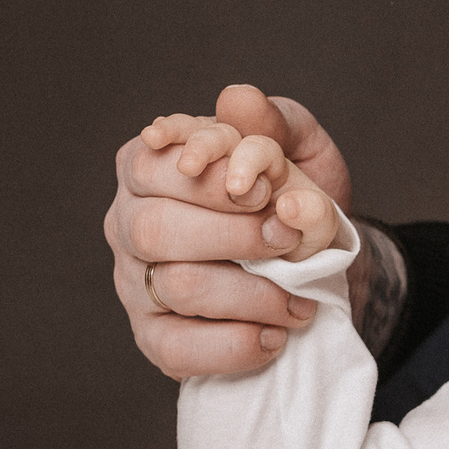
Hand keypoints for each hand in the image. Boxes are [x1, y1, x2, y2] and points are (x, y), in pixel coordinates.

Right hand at [105, 84, 369, 379]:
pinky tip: (274, 336)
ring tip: (300, 300)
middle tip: (289, 242)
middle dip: (234, 237)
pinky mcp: (152, 337)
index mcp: (149, 165)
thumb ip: (274, 122)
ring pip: (176, 287)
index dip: (209, 183)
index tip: (264, 192)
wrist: (320, 266)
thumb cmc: (295, 200)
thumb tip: (238, 99)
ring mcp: (134, 283)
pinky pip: (176, 349)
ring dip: (252, 295)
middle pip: (156, 230)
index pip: (152, 166)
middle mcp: (128, 222)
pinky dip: (235, 346)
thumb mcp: (301, 151)